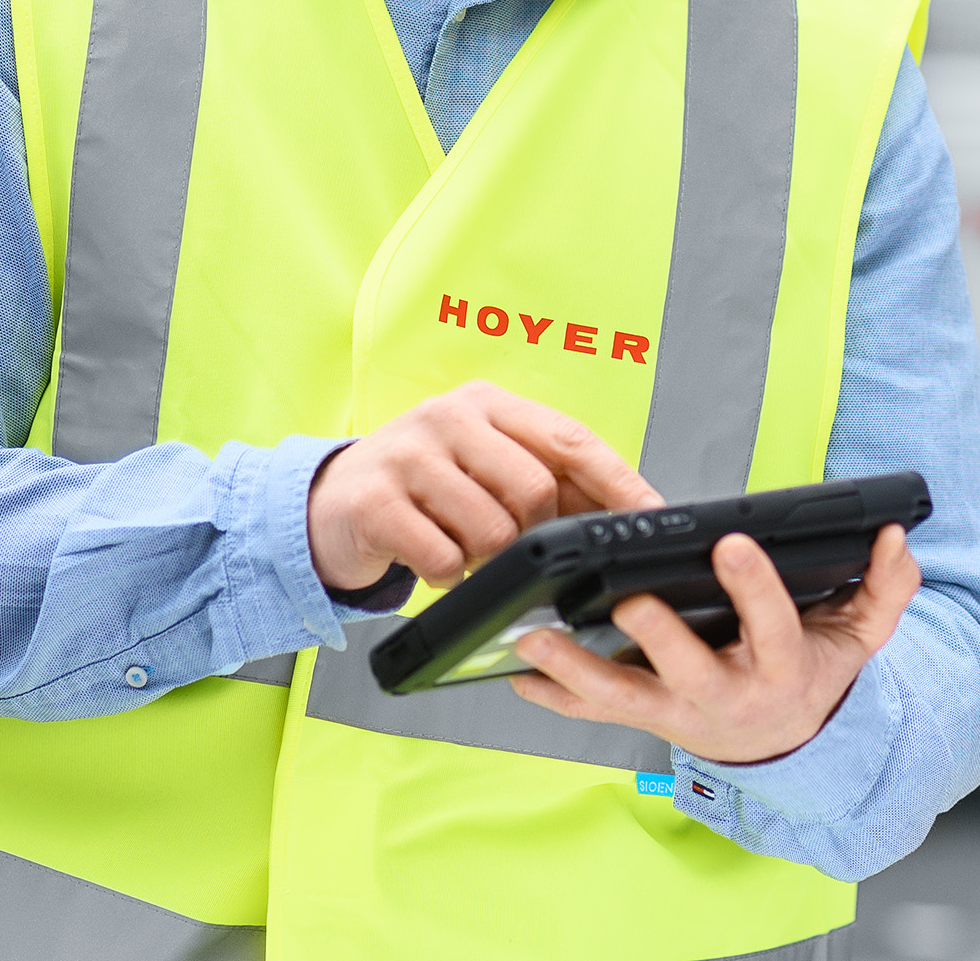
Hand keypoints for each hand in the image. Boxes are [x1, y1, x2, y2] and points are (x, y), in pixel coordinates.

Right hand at [308, 382, 660, 592]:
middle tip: (513, 548)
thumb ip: (544, 480)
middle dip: (535, 534)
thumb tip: (623, 515)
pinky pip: (444, 558)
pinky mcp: (375, 501)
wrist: (327, 506)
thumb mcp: (481, 466)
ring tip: (463, 550)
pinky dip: (447, 575)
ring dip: (485, 559)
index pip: (570, 438)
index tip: (652, 517)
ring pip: (491, 529)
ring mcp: (409, 455)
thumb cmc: (422, 490)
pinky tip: (432, 561)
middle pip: (535, 488)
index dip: (618, 482)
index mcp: (487, 403)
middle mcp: (448, 416)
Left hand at [509, 524, 921, 764]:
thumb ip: (885, 586)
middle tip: (625, 599)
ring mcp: (681, 714)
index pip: (772, 626)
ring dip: (577, 670)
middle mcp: (727, 696)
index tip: (730, 542)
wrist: (789, 741)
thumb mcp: (860, 634)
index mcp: (782, 668)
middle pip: (689, 672)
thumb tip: (895, 537)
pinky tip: (518, 673)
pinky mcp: (647, 719)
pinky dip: (555, 696)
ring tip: (536, 637)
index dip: (753, 586)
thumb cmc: (814, 671)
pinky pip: (596, 713)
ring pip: (626, 698)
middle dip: (657, 637)